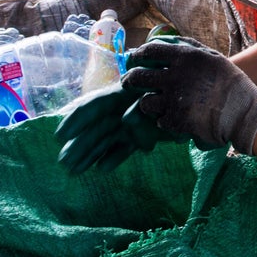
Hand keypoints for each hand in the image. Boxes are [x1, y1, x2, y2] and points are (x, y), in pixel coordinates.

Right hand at [55, 81, 181, 174]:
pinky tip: (101, 168)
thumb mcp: (159, 90)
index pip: (94, 105)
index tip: (60, 135)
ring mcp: (130, 124)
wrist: (196, 95)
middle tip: (62, 162)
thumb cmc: (174, 86)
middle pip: (97, 128)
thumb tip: (128, 119)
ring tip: (73, 171)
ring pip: (106, 140)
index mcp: (123, 93)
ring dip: (89, 154)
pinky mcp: (140, 136)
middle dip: (79, 145)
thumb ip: (144, 104)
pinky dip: (114, 157)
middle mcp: (122, 109)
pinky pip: (124, 148)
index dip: (76, 119)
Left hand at [122, 38, 256, 153]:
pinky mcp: (175, 120)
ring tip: (151, 104)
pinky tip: (170, 118)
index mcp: (184, 58)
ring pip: (144, 102)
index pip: (149, 51)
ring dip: (146, 103)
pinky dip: (162, 120)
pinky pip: (159, 120)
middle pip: (138, 77)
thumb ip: (190, 49)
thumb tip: (171, 43)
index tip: (133, 58)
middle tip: (128, 82)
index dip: (137, 55)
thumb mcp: (212, 57)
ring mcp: (173, 100)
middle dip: (129, 79)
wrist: (242, 110)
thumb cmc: (231, 81)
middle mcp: (174, 76)